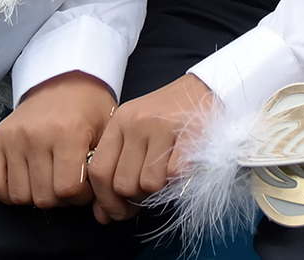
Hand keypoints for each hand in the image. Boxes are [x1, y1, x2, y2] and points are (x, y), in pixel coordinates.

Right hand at [0, 72, 113, 209]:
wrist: (64, 81)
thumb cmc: (89, 108)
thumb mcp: (107, 130)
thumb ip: (102, 165)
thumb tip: (99, 199)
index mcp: (68, 131)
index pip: (68, 189)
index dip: (80, 197)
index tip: (85, 188)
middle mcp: (36, 135)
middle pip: (43, 197)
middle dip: (61, 199)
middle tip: (68, 184)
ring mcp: (13, 138)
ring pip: (20, 196)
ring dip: (36, 196)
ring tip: (49, 181)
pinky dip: (9, 192)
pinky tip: (27, 181)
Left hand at [85, 73, 217, 223]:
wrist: (204, 88)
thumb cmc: (167, 116)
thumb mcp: (134, 132)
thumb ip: (116, 168)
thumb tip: (102, 216)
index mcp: (119, 122)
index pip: (99, 171)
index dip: (106, 200)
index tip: (116, 211)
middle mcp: (137, 122)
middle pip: (123, 183)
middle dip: (135, 198)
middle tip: (148, 193)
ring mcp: (163, 126)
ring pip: (149, 184)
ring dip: (159, 189)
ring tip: (166, 173)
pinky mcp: (190, 131)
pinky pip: (175, 174)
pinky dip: (179, 178)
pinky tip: (182, 165)